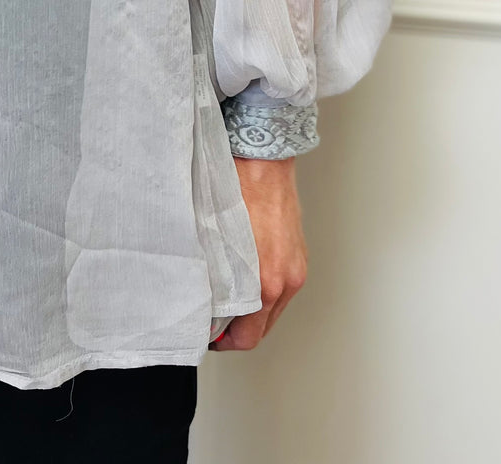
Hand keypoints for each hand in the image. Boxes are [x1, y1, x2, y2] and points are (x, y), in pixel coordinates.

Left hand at [210, 156, 307, 350]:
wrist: (262, 159)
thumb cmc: (235, 190)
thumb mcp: (212, 240)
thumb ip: (211, 280)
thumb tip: (201, 303)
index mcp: (265, 282)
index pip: (248, 337)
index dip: (224, 341)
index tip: (210, 334)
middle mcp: (286, 279)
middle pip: (263, 327)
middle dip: (238, 329)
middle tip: (215, 320)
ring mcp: (296, 266)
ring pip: (274, 308)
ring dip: (253, 309)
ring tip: (228, 296)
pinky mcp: (299, 254)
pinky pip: (282, 286)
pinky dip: (265, 289)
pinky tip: (246, 275)